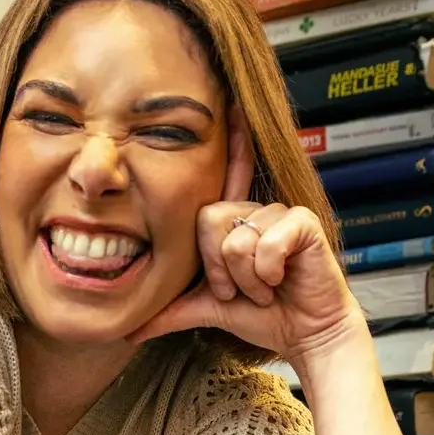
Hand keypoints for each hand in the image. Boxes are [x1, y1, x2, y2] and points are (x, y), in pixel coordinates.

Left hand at [134, 107, 364, 374]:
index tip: (230, 101)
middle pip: (208, 219)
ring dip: (246, 279)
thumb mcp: (208, 309)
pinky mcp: (302, 222)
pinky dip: (267, 273)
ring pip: (235, 239)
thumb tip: (129, 330)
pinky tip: (282, 280)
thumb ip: (171, 311)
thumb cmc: (264, 314)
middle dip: (220, 269)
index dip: (229, 139)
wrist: (305, 333)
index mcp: (233, 222)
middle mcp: (254, 210)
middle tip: (241, 288)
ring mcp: (279, 213)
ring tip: (265, 287)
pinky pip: (265, 243)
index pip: (221, 177)